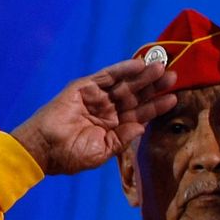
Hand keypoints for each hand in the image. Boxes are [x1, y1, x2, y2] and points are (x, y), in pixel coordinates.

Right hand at [10, 58, 176, 174]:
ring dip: (142, 76)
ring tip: (161, 67)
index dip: (156, 106)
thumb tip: (142, 126)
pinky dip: (122, 69)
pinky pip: (106, 76)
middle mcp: (107, 110)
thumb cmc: (71, 155)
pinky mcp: (84, 87)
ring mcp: (96, 97)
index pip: (139, 113)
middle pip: (135, 95)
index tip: (174, 98)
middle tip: (174, 76)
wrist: (44, 148)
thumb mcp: (102, 151)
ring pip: (124, 83)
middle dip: (154, 86)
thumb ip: (122, 138)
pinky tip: (139, 64)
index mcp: (113, 127)